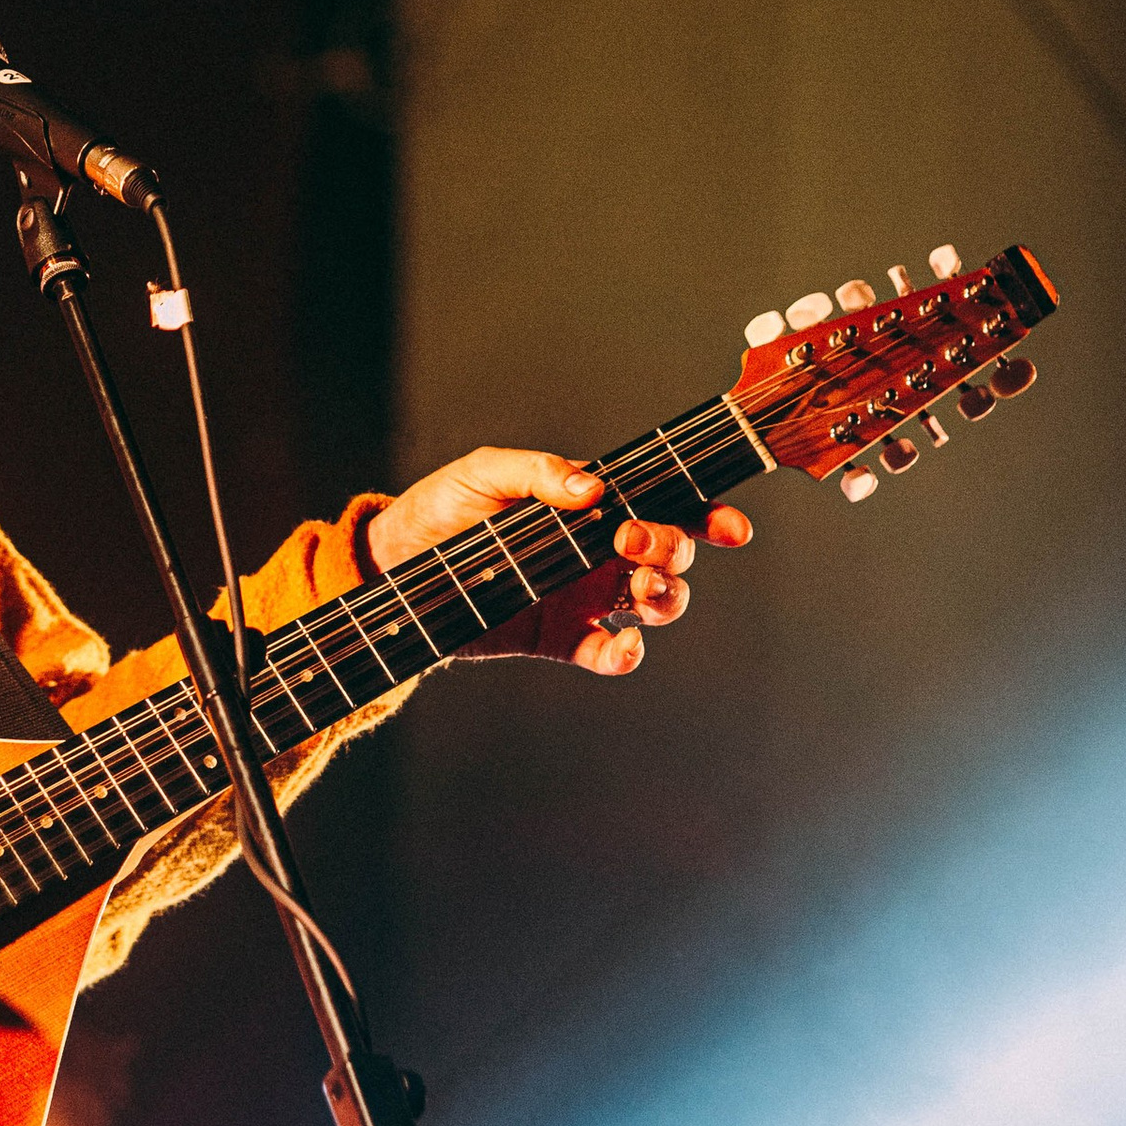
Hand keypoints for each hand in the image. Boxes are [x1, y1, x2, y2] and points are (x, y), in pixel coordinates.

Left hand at [371, 447, 753, 677]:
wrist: (396, 565)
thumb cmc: (445, 508)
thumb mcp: (485, 473)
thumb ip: (539, 473)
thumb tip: (592, 487)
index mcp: (594, 509)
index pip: (666, 506)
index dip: (707, 515)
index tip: (728, 525)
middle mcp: (600, 553)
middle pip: (672, 555)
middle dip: (671, 548)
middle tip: (630, 540)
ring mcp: (585, 598)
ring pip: (658, 602)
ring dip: (664, 597)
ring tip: (634, 586)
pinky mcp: (560, 639)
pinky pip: (611, 653)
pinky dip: (627, 653)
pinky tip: (619, 643)